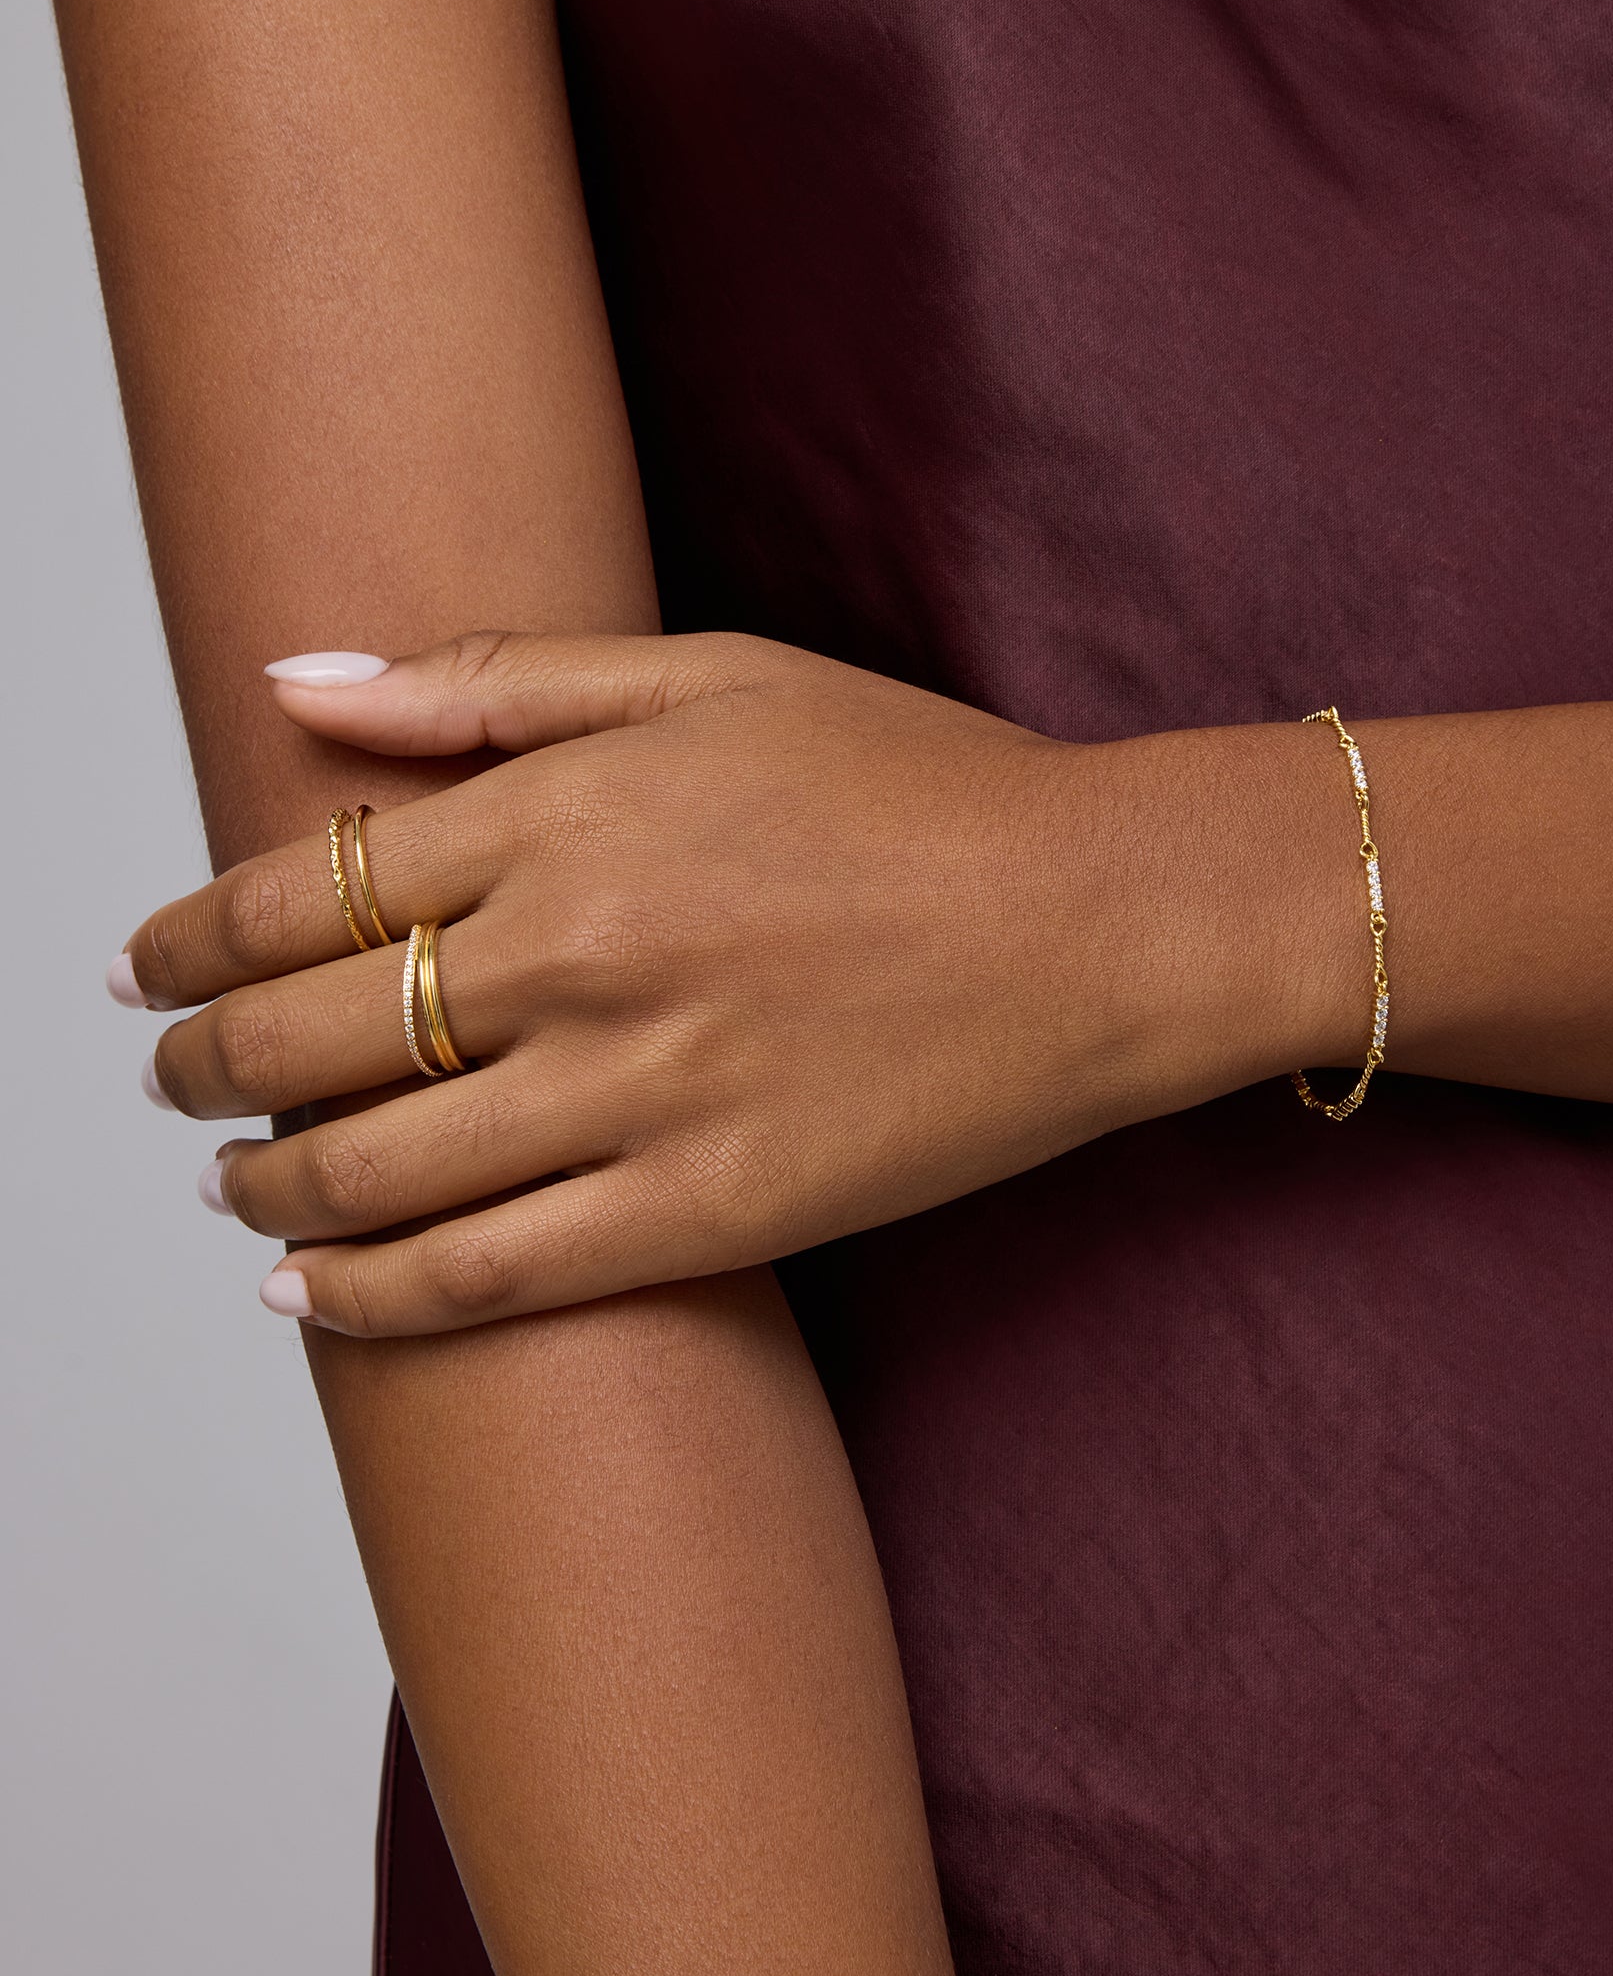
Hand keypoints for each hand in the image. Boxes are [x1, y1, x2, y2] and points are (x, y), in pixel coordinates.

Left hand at [120, 633, 1366, 1333]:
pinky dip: (369, 1299)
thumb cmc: (923, 789)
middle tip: (168, 1076)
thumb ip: (495, 681)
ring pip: (371, 1170)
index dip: (192, 936)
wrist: (1103, 923)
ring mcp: (634, 1095)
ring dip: (264, 1185)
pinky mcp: (702, 1214)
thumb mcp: (711, 676)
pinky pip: (484, 1278)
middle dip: (202, 1062)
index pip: (304, 888)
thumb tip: (299, 683)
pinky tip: (308, 1299)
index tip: (145, 962)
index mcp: (563, 813)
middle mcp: (574, 955)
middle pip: (307, 1032)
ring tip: (229, 1185)